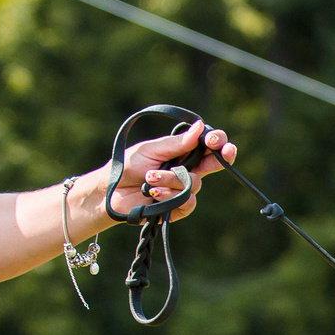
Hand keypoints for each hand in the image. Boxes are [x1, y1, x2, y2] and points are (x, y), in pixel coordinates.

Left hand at [109, 120, 236, 222]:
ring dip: (171, 179)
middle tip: (224, 152)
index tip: (214, 139)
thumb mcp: (151, 150)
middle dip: (221, 157)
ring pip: (194, 183)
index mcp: (181, 153)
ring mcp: (183, 190)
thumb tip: (200, 126)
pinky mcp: (178, 208)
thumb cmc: (127, 166)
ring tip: (149, 178)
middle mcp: (186, 171)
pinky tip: (153, 193)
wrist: (110, 191)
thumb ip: (176, 143)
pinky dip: (169, 196)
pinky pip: (188, 202)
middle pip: (213, 164)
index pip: (206, 146)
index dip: (216, 142)